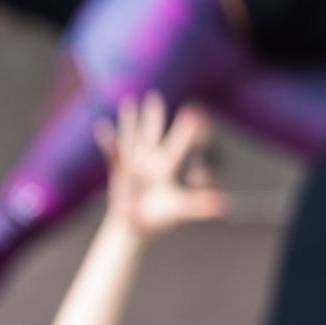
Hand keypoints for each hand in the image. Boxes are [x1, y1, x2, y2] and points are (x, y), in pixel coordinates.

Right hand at [100, 94, 228, 239]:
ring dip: (129, 122)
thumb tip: (224, 206)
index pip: (179, 145)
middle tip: (154, 97)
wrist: (136, 227)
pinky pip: (112, 154)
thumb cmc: (160, 219)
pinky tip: (101, 126)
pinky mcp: (119, 172)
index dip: (187, 130)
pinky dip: (107, 141)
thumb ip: (198, 206)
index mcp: (168, 168)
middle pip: (153, 135)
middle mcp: (152, 162)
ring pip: (132, 138)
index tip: (196, 112)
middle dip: (153, 117)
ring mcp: (134, 165)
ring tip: (129, 102)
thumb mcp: (179, 210)